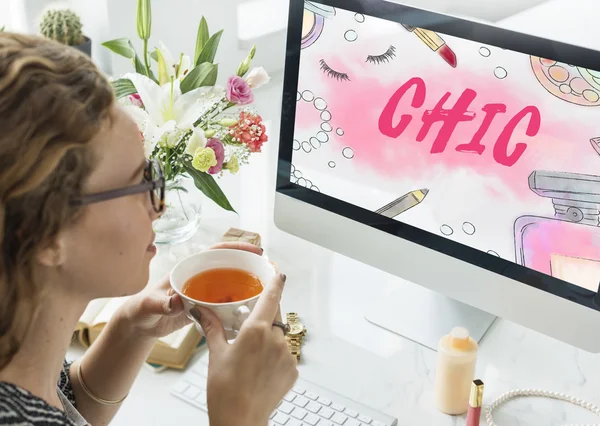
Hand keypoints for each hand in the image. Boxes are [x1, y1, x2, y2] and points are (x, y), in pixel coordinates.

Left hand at [117, 241, 263, 338]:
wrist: (140, 325)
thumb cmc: (141, 310)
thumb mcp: (150, 305)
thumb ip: (162, 303)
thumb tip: (176, 301)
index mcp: (188, 269)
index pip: (216, 252)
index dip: (236, 248)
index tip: (254, 250)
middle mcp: (199, 277)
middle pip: (228, 265)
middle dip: (248, 265)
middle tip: (268, 270)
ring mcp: (203, 292)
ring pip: (230, 284)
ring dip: (246, 285)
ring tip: (266, 289)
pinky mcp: (205, 307)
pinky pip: (226, 303)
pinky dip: (238, 305)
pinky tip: (250, 310)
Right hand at [191, 273, 297, 425]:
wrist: (240, 420)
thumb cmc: (225, 391)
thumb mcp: (216, 354)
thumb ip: (212, 327)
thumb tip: (201, 310)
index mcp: (256, 331)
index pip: (271, 297)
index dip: (276, 283)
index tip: (278, 273)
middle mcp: (275, 340)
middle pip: (275, 316)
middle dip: (265, 317)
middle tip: (250, 327)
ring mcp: (287, 356)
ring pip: (280, 336)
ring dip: (269, 339)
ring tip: (252, 356)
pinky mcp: (293, 370)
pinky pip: (285, 354)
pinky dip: (275, 356)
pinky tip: (260, 369)